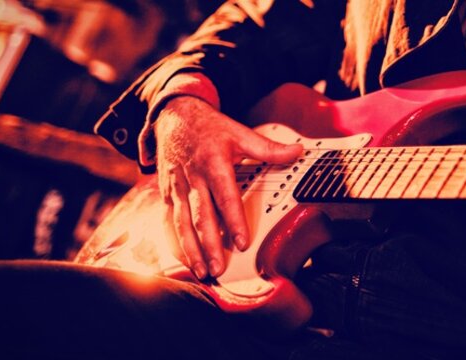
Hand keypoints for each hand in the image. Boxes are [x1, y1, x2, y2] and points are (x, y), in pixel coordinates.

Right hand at [155, 96, 302, 278]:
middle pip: (201, 216)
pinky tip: (184, 259)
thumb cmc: (209, 128)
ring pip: (182, 223)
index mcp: (213, 163)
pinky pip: (168, 221)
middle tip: (218, 267)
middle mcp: (193, 178)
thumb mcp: (240, 133)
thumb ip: (268, 148)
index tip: (242, 242)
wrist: (174, 116)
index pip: (225, 197)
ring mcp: (178, 187)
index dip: (233, 221)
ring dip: (191, 249)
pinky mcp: (168, 193)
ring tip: (202, 271)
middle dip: (209, 245)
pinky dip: (174, 242)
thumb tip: (298, 152)